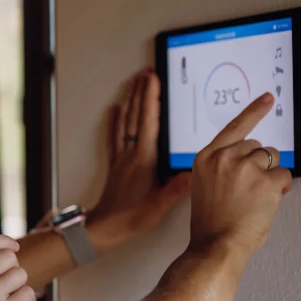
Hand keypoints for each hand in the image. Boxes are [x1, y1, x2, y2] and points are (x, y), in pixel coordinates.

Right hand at [0, 235, 32, 300]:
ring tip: (5, 298)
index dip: (6, 241)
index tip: (14, 247)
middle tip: (5, 284)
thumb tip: (9, 247)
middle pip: (9, 257)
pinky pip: (28, 293)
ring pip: (21, 274)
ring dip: (18, 285)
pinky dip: (24, 300)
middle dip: (12, 268)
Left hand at [87, 69, 191, 250]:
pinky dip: (114, 120)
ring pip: (123, 122)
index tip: (153, 79)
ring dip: (129, 100)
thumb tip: (195, 171)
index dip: (150, 98)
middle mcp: (130, 154)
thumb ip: (177, 188)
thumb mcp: (160, 205)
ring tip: (132, 82)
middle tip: (145, 72)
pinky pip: (114, 136)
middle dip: (141, 92)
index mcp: (143, 159)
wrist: (105, 227)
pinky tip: (114, 109)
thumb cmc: (131, 217)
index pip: (148, 121)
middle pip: (135, 115)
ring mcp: (121, 157)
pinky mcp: (115, 164)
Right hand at [189, 93, 292, 261]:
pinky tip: (265, 203)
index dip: (254, 111)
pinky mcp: (265, 180)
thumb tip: (250, 162)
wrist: (216, 245)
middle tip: (250, 190)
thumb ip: (222, 168)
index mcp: (206, 158)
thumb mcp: (206, 187)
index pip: (234, 127)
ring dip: (270, 177)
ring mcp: (245, 167)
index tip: (267, 98)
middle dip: (259, 164)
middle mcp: (224, 157)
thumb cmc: (211, 224)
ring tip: (254, 199)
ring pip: (272, 159)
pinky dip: (280, 190)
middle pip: (257, 146)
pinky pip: (284, 176)